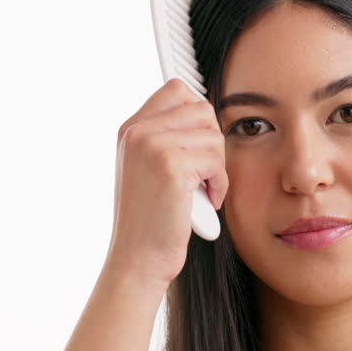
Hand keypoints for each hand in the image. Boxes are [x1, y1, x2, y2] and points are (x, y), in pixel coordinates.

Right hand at [107, 78, 228, 288]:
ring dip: (218, 167)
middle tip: (205, 173)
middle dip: (212, 143)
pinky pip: (217, 160)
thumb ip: (167, 139)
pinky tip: (207, 201)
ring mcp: (151, 145)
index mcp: (131, 130)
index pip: (176, 91)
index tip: (201, 146)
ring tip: (204, 191)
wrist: (138, 259)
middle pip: (201, 109)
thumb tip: (204, 114)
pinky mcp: (170, 165)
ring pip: (213, 135)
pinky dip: (220, 184)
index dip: (198, 115)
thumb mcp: (148, 170)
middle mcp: (137, 132)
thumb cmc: (150, 222)